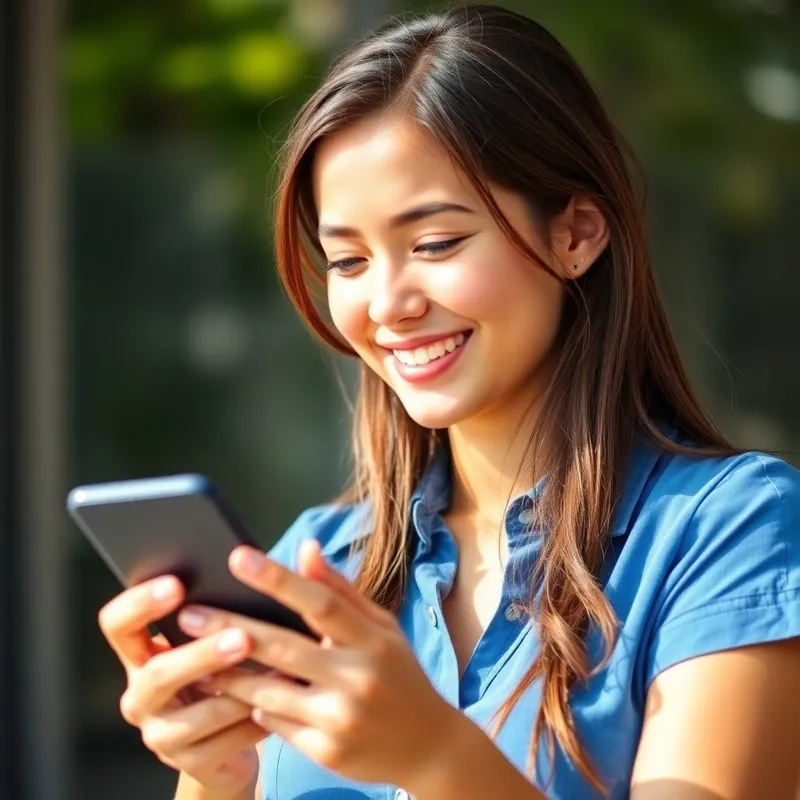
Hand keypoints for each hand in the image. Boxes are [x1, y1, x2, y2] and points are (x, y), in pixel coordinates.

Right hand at [97, 576, 265, 793]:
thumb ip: (231, 602)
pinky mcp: (188, 763)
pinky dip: (254, 721)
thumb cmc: (230, 669)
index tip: (177, 585)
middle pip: (158, 674)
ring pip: (194, 716)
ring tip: (278, 672)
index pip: (118, 624)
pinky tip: (281, 704)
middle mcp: (141, 693)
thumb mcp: (221, 635)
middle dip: (202, 654)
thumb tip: (268, 558)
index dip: (140, 604)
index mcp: (141, 653)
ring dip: (239, 692)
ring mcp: (159, 733)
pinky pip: (222, 743)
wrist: (232, 740)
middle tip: (242, 637)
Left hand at [176, 541, 460, 789]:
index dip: (278, 579)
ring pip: (269, 691)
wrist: (428, 747)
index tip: (240, 557)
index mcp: (374, 640)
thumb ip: (341, 591)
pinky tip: (231, 691)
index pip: (320, 603)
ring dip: (228, 673)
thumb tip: (305, 549)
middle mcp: (359, 678)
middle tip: (188, 614)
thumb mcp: (382, 628)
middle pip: (284, 648)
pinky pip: (276, 723)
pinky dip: (253, 704)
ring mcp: (341, 718)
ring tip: (191, 656)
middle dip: (230, 629)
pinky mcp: (326, 751)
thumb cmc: (399, 675)